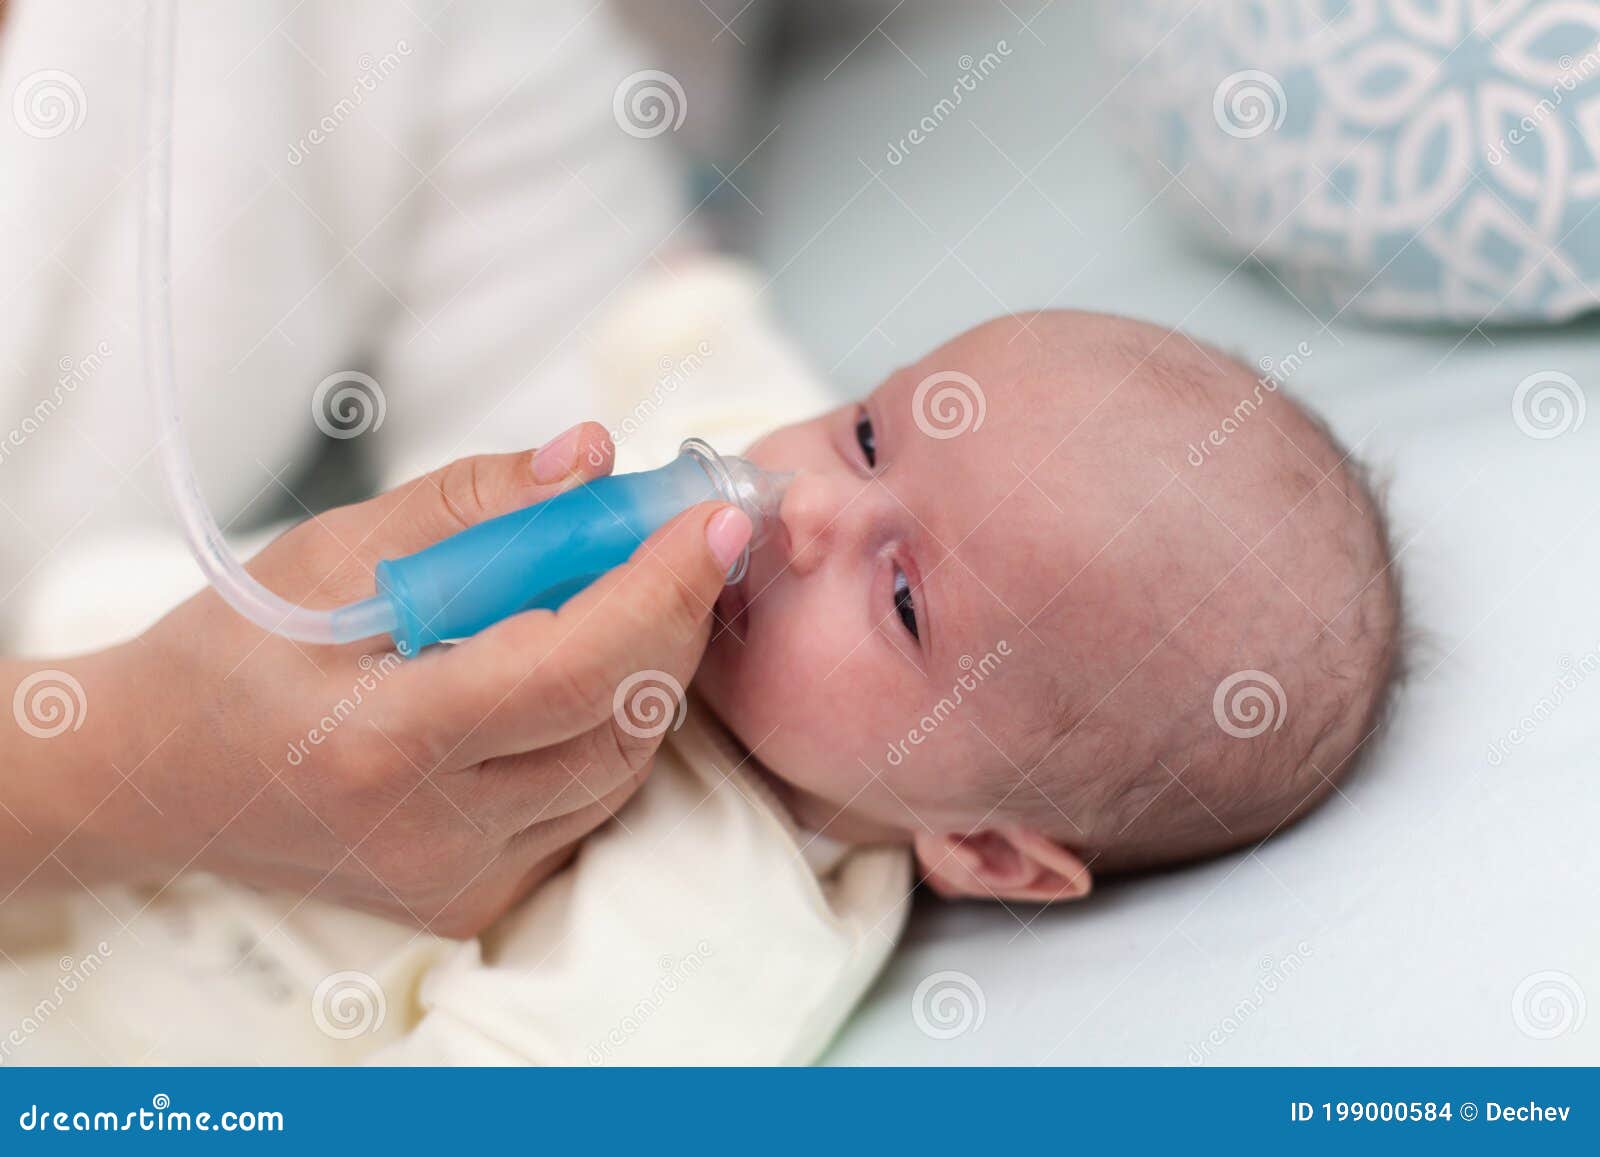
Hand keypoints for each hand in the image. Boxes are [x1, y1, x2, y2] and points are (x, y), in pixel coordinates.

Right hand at [8, 423, 750, 935]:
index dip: (660, 589)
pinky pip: (589, 806)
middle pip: (617, 721)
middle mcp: (432, 834)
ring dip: (646, 672)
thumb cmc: (236, 648)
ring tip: (620, 597)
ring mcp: (460, 880)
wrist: (157, 778)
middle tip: (679, 543)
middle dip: (670, 618)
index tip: (712, 519)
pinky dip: (608, 728)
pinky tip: (579, 672)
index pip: (573, 669)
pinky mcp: (477, 900)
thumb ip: (473, 502)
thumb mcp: (334, 550)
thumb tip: (593, 456)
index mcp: (383, 742)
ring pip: (620, 767)